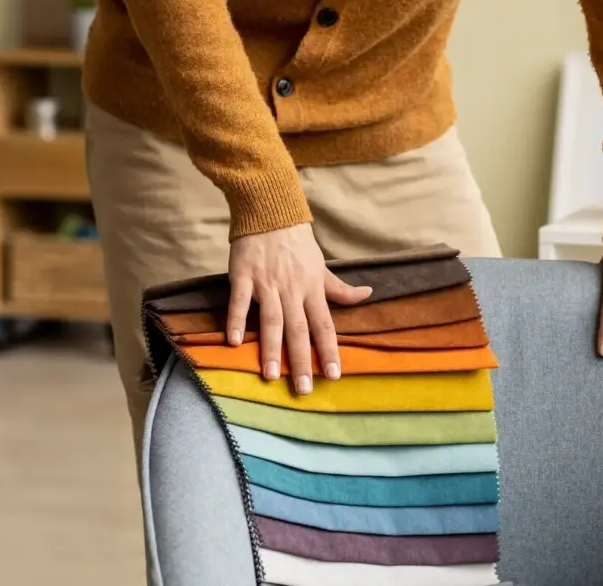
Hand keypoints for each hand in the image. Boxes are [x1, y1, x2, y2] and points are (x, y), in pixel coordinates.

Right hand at [226, 223, 371, 393]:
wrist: (271, 213)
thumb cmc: (298, 244)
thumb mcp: (322, 267)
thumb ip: (340, 288)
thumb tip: (368, 295)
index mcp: (312, 289)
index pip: (324, 325)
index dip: (329, 351)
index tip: (333, 375)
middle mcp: (292, 290)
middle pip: (299, 329)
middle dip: (301, 360)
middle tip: (303, 389)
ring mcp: (267, 283)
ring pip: (272, 320)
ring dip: (271, 348)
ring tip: (271, 375)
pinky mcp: (243, 275)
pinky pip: (240, 301)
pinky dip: (236, 320)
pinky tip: (234, 342)